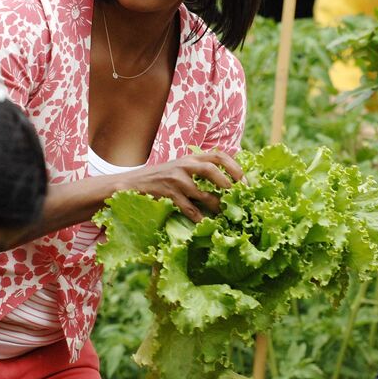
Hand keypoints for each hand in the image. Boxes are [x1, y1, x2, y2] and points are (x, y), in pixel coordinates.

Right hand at [121, 149, 244, 222]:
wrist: (132, 183)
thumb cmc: (160, 178)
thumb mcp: (180, 168)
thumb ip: (198, 170)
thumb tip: (227, 181)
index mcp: (191, 157)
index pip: (218, 155)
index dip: (235, 167)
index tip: (245, 181)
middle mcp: (184, 165)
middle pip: (212, 169)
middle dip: (228, 183)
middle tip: (238, 198)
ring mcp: (175, 179)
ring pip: (201, 193)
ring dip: (215, 205)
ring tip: (224, 214)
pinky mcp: (167, 193)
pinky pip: (188, 207)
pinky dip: (199, 217)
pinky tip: (205, 222)